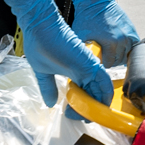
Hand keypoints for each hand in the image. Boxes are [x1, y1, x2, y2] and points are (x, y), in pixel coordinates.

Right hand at [0, 0, 114, 106]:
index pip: (84, 94)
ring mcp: (89, 67)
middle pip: (94, 95)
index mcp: (74, 72)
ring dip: (96, 106)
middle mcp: (84, 71)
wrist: (40, 26)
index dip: (80, 107)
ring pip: (102, 91)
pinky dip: (103, 96)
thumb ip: (48, 87)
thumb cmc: (40, 44)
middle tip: (80, 118)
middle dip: (88, 110)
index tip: (70, 114)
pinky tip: (97, 106)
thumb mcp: (42, 71)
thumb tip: (50, 103)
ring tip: (86, 115)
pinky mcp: (90, 63)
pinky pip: (104, 83)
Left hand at [66, 0, 140, 67]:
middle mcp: (122, 39)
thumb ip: (84, 51)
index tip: (99, 58)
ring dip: (120, 54)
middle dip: (111, 59)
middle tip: (104, 55)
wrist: (95, 1)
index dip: (103, 63)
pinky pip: (133, 44)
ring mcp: (129, 34)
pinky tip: (119, 45)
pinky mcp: (132, 29)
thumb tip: (84, 63)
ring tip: (111, 50)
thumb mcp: (80, 36)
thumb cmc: (86, 18)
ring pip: (128, 53)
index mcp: (111, 43)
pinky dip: (127, 47)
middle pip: (119, 60)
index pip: (110, 63)